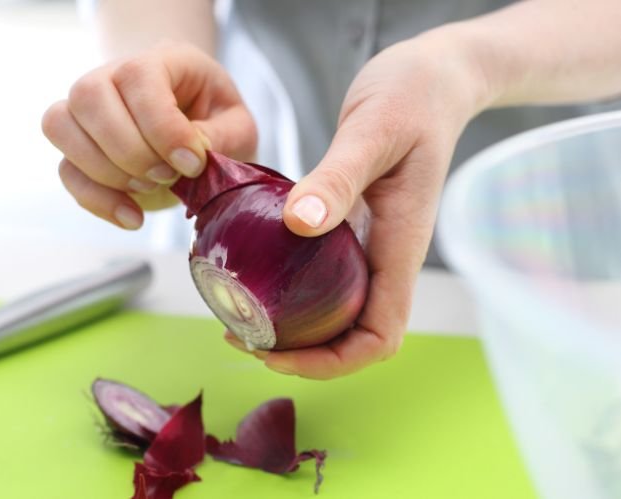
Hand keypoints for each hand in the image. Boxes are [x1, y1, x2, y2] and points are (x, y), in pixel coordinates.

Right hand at [41, 42, 256, 228]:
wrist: (197, 134)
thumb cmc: (218, 125)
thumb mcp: (238, 129)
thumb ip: (220, 138)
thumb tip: (188, 154)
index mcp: (161, 59)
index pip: (138, 76)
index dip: (161, 125)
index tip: (192, 164)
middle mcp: (112, 76)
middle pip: (89, 96)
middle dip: (130, 150)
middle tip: (168, 176)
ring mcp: (87, 111)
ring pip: (60, 126)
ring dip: (105, 171)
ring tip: (147, 189)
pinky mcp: (78, 149)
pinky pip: (66, 171)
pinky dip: (98, 200)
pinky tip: (133, 216)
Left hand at [227, 31, 490, 378]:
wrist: (431, 75)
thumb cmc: (413, 97)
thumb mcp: (373, 131)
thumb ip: (338, 178)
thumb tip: (299, 224)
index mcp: (401, 247)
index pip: (380, 336)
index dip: (331, 361)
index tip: (276, 352)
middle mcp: (386, 257)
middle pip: (353, 337)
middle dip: (301, 353)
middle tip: (241, 337)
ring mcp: (370, 245)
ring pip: (337, 312)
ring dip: (293, 328)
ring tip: (239, 317)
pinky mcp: (351, 226)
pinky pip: (323, 276)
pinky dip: (289, 288)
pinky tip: (253, 273)